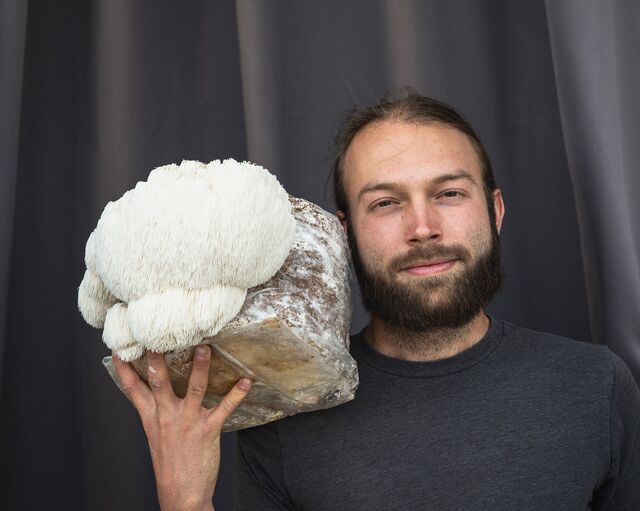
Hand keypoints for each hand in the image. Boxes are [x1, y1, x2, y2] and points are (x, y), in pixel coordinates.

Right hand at [112, 345, 252, 510]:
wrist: (181, 494)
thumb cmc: (170, 462)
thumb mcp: (155, 434)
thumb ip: (155, 410)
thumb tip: (153, 390)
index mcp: (151, 417)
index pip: (133, 389)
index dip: (124, 369)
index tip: (119, 348)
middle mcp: (167, 416)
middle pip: (159, 382)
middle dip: (157, 359)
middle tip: (157, 337)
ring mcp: (187, 422)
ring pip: (193, 388)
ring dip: (200, 367)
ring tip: (204, 348)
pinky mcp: (208, 430)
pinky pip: (224, 408)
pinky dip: (237, 394)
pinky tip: (246, 381)